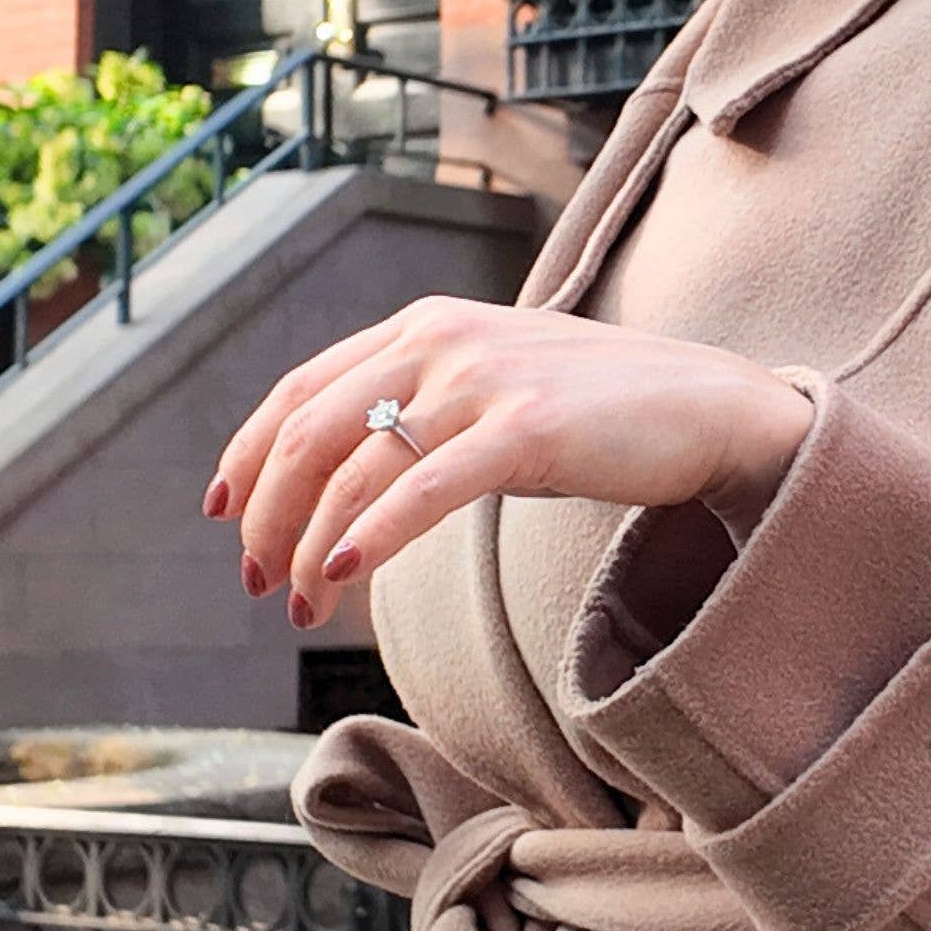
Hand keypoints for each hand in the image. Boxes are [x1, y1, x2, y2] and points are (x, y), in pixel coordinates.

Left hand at [204, 298, 814, 626]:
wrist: (706, 405)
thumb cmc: (599, 412)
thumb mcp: (495, 390)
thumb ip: (427, 407)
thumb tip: (353, 481)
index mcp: (424, 326)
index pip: (303, 389)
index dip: (250, 454)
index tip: (224, 514)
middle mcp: (442, 341)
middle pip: (312, 430)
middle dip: (268, 514)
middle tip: (257, 581)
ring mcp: (485, 382)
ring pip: (358, 466)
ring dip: (311, 544)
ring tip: (300, 604)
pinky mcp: (529, 430)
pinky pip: (428, 486)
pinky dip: (374, 532)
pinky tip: (342, 570)